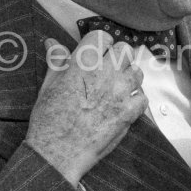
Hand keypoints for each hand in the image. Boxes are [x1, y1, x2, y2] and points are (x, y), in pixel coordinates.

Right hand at [26, 31, 147, 185]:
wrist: (58, 153)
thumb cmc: (49, 121)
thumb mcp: (48, 86)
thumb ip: (56, 61)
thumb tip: (52, 43)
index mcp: (84, 64)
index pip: (102, 36)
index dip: (100, 42)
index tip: (97, 51)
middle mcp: (106, 74)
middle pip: (125, 50)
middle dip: (117, 57)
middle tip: (108, 68)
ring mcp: (121, 93)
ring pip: (137, 72)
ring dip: (129, 77)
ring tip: (116, 87)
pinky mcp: (130, 112)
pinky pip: (143, 97)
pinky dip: (136, 100)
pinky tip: (123, 105)